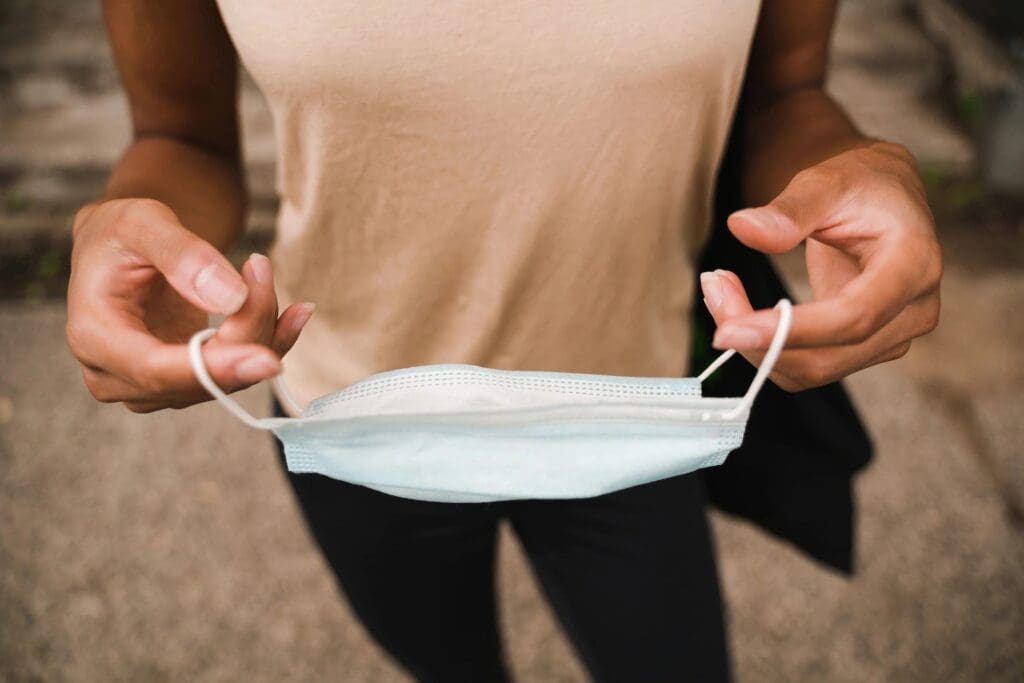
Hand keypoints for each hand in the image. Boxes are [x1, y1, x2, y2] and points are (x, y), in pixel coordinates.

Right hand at [66, 198, 313, 411]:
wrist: (121, 246)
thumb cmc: (123, 232)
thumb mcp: (144, 223)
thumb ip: (184, 257)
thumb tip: (233, 299)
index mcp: (93, 336)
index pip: (155, 371)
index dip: (215, 369)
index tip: (269, 360)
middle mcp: (115, 374)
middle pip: (198, 377)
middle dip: (246, 330)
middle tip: (261, 270)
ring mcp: (150, 384)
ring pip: (224, 379)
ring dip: (262, 333)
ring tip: (267, 276)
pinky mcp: (182, 381)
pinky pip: (235, 374)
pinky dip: (269, 343)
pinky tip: (295, 314)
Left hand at [700, 142, 941, 390]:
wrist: (883, 199)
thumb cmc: (861, 186)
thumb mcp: (827, 182)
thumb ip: (790, 209)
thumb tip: (744, 229)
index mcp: (914, 263)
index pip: (855, 316)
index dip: (791, 331)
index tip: (729, 329)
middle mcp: (914, 310)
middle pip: (828, 355)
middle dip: (760, 338)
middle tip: (713, 289)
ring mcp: (892, 337)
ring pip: (813, 370)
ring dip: (756, 345)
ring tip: (720, 290)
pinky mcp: (866, 349)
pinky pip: (808, 367)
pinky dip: (765, 347)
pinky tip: (740, 311)